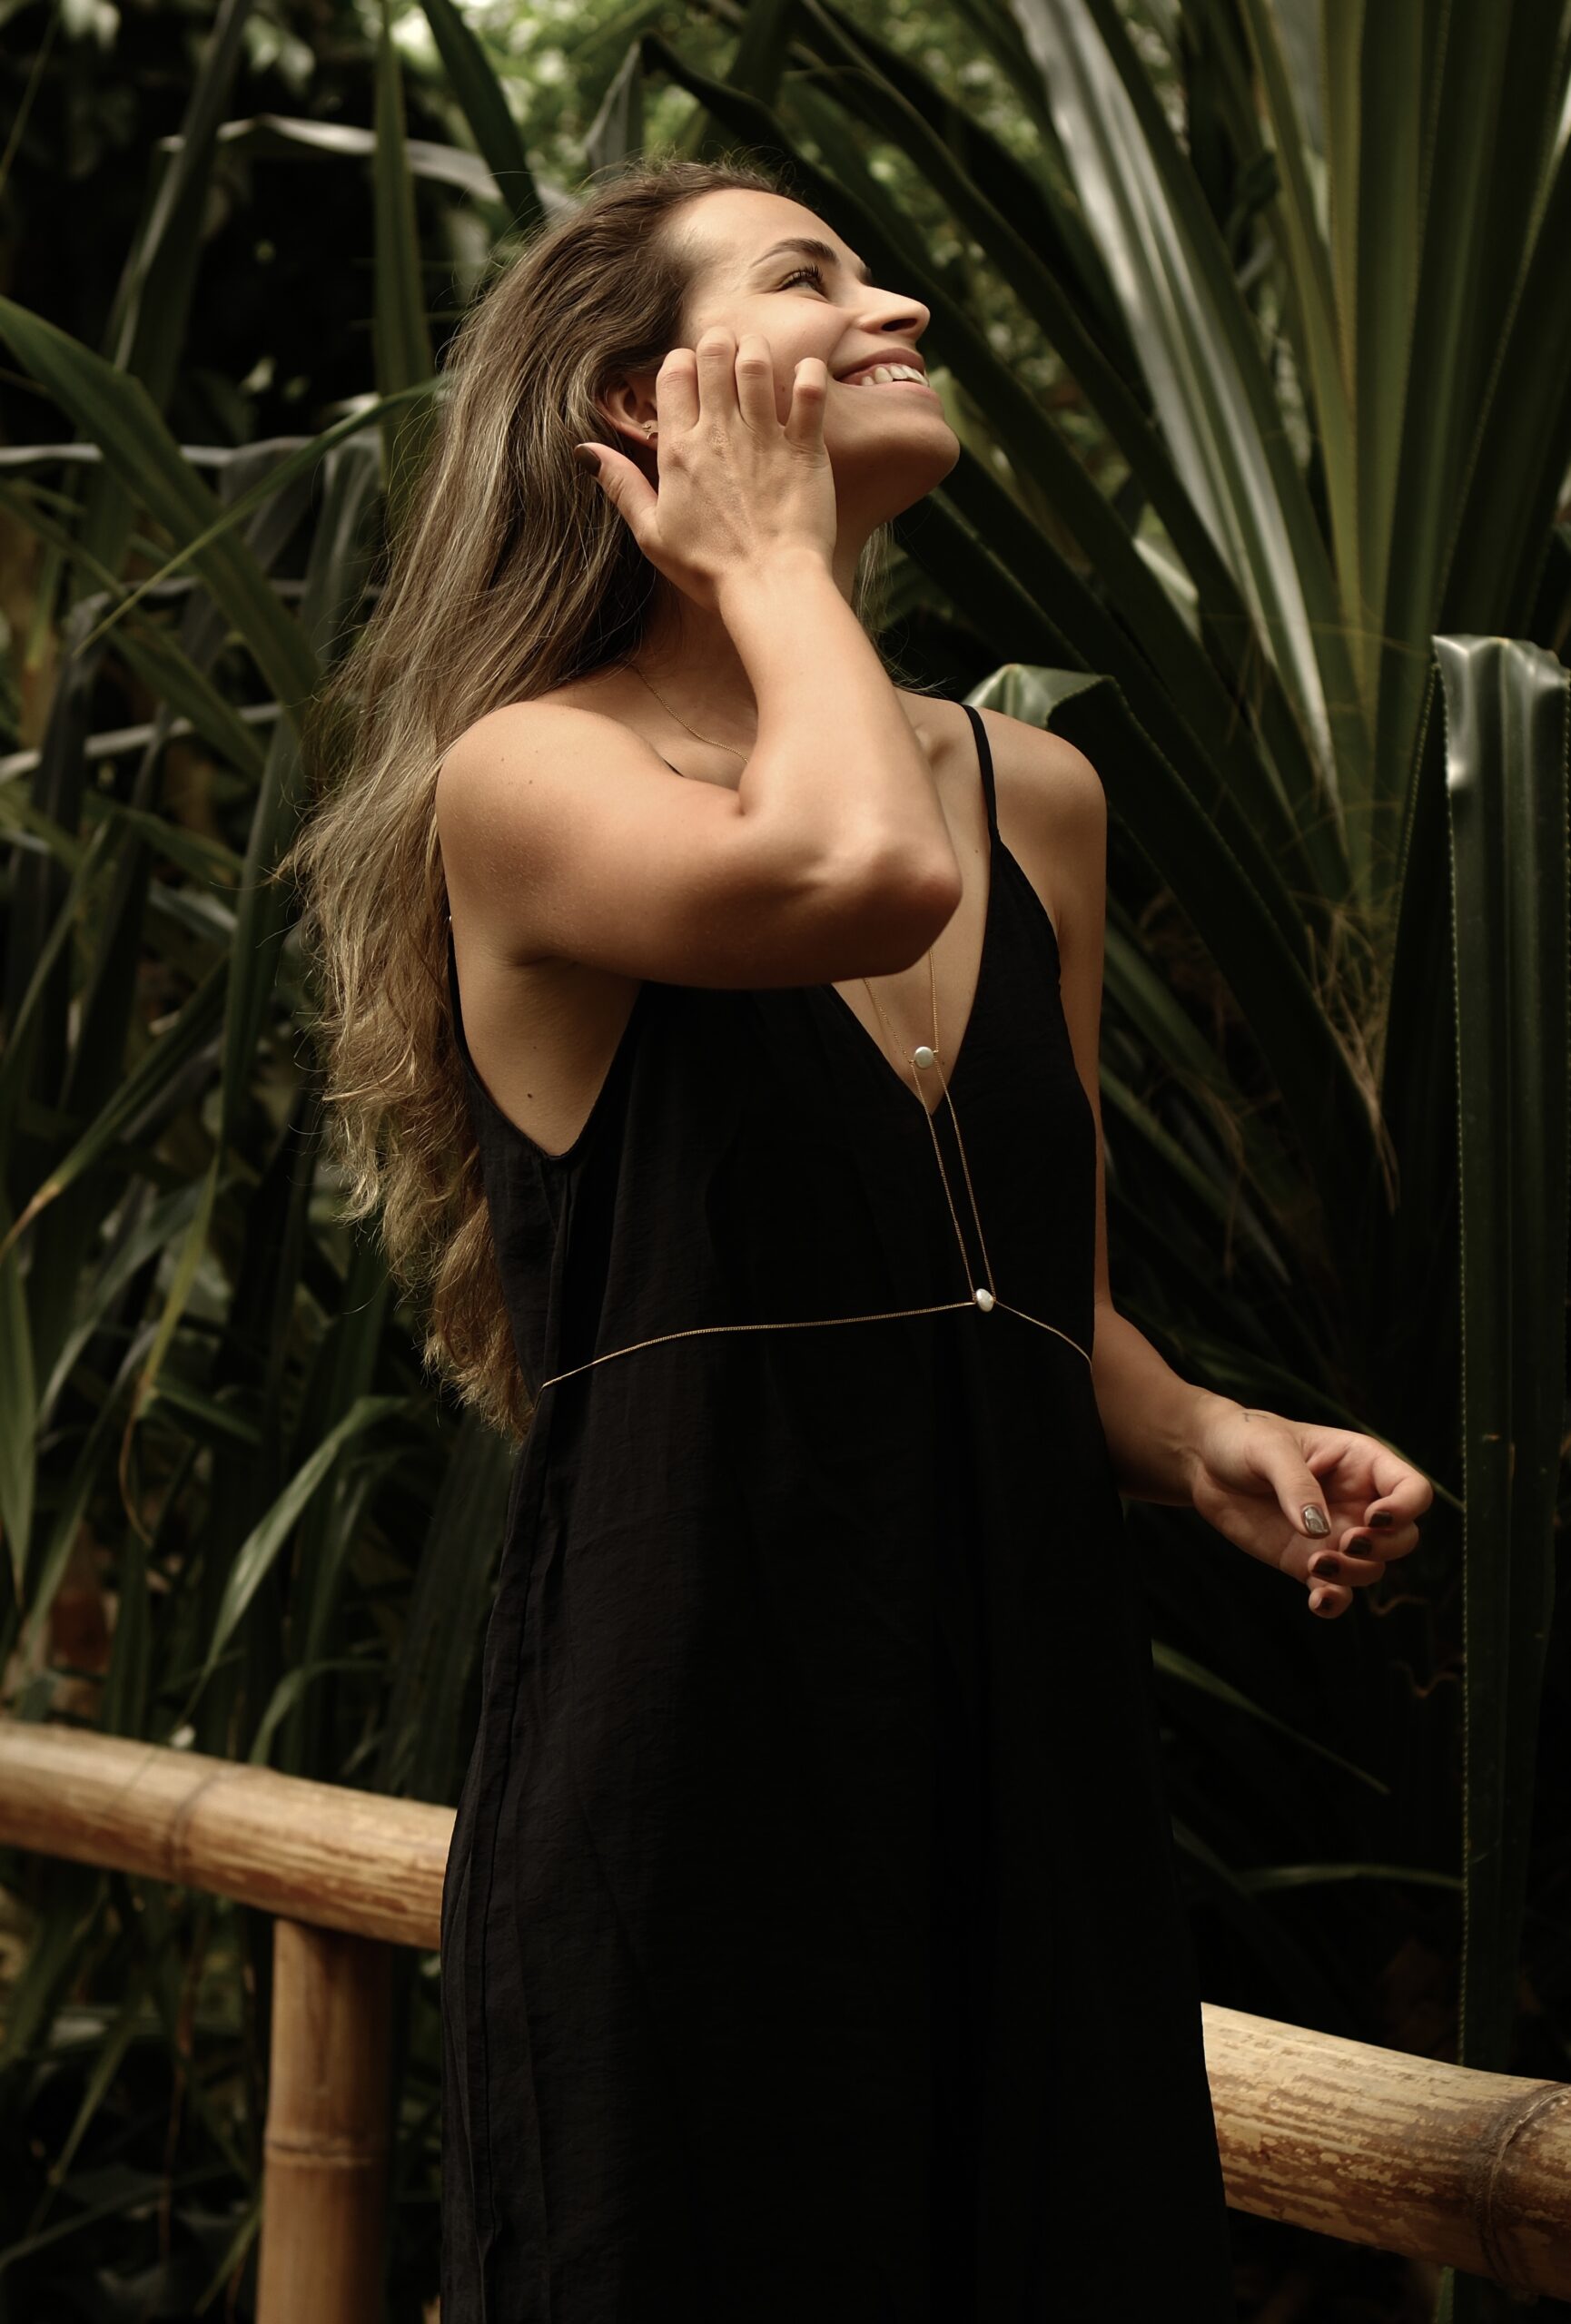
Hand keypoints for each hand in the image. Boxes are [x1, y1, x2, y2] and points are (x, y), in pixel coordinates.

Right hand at [574, 328, 837, 611]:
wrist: (769, 588)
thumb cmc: (709, 569)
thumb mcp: (652, 534)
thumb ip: (621, 486)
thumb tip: (585, 453)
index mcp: (679, 450)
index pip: (673, 373)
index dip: (680, 363)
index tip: (689, 375)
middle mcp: (719, 434)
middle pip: (714, 354)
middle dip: (718, 343)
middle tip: (726, 355)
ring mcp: (763, 437)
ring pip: (756, 362)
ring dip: (756, 349)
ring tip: (758, 359)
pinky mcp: (804, 448)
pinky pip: (810, 390)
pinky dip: (809, 373)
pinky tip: (806, 374)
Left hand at [1183, 1400, 1429, 1618]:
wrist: (1204, 1462)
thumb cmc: (1244, 1438)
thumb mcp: (1269, 1449)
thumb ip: (1296, 1484)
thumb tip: (1319, 1530)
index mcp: (1361, 1463)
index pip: (1412, 1490)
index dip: (1405, 1508)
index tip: (1372, 1518)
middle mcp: (1358, 1502)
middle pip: (1404, 1537)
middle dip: (1385, 1547)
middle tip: (1346, 1542)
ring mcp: (1335, 1535)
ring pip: (1373, 1568)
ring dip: (1355, 1574)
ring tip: (1315, 1563)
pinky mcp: (1308, 1560)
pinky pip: (1336, 1591)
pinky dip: (1334, 1602)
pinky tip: (1317, 1602)